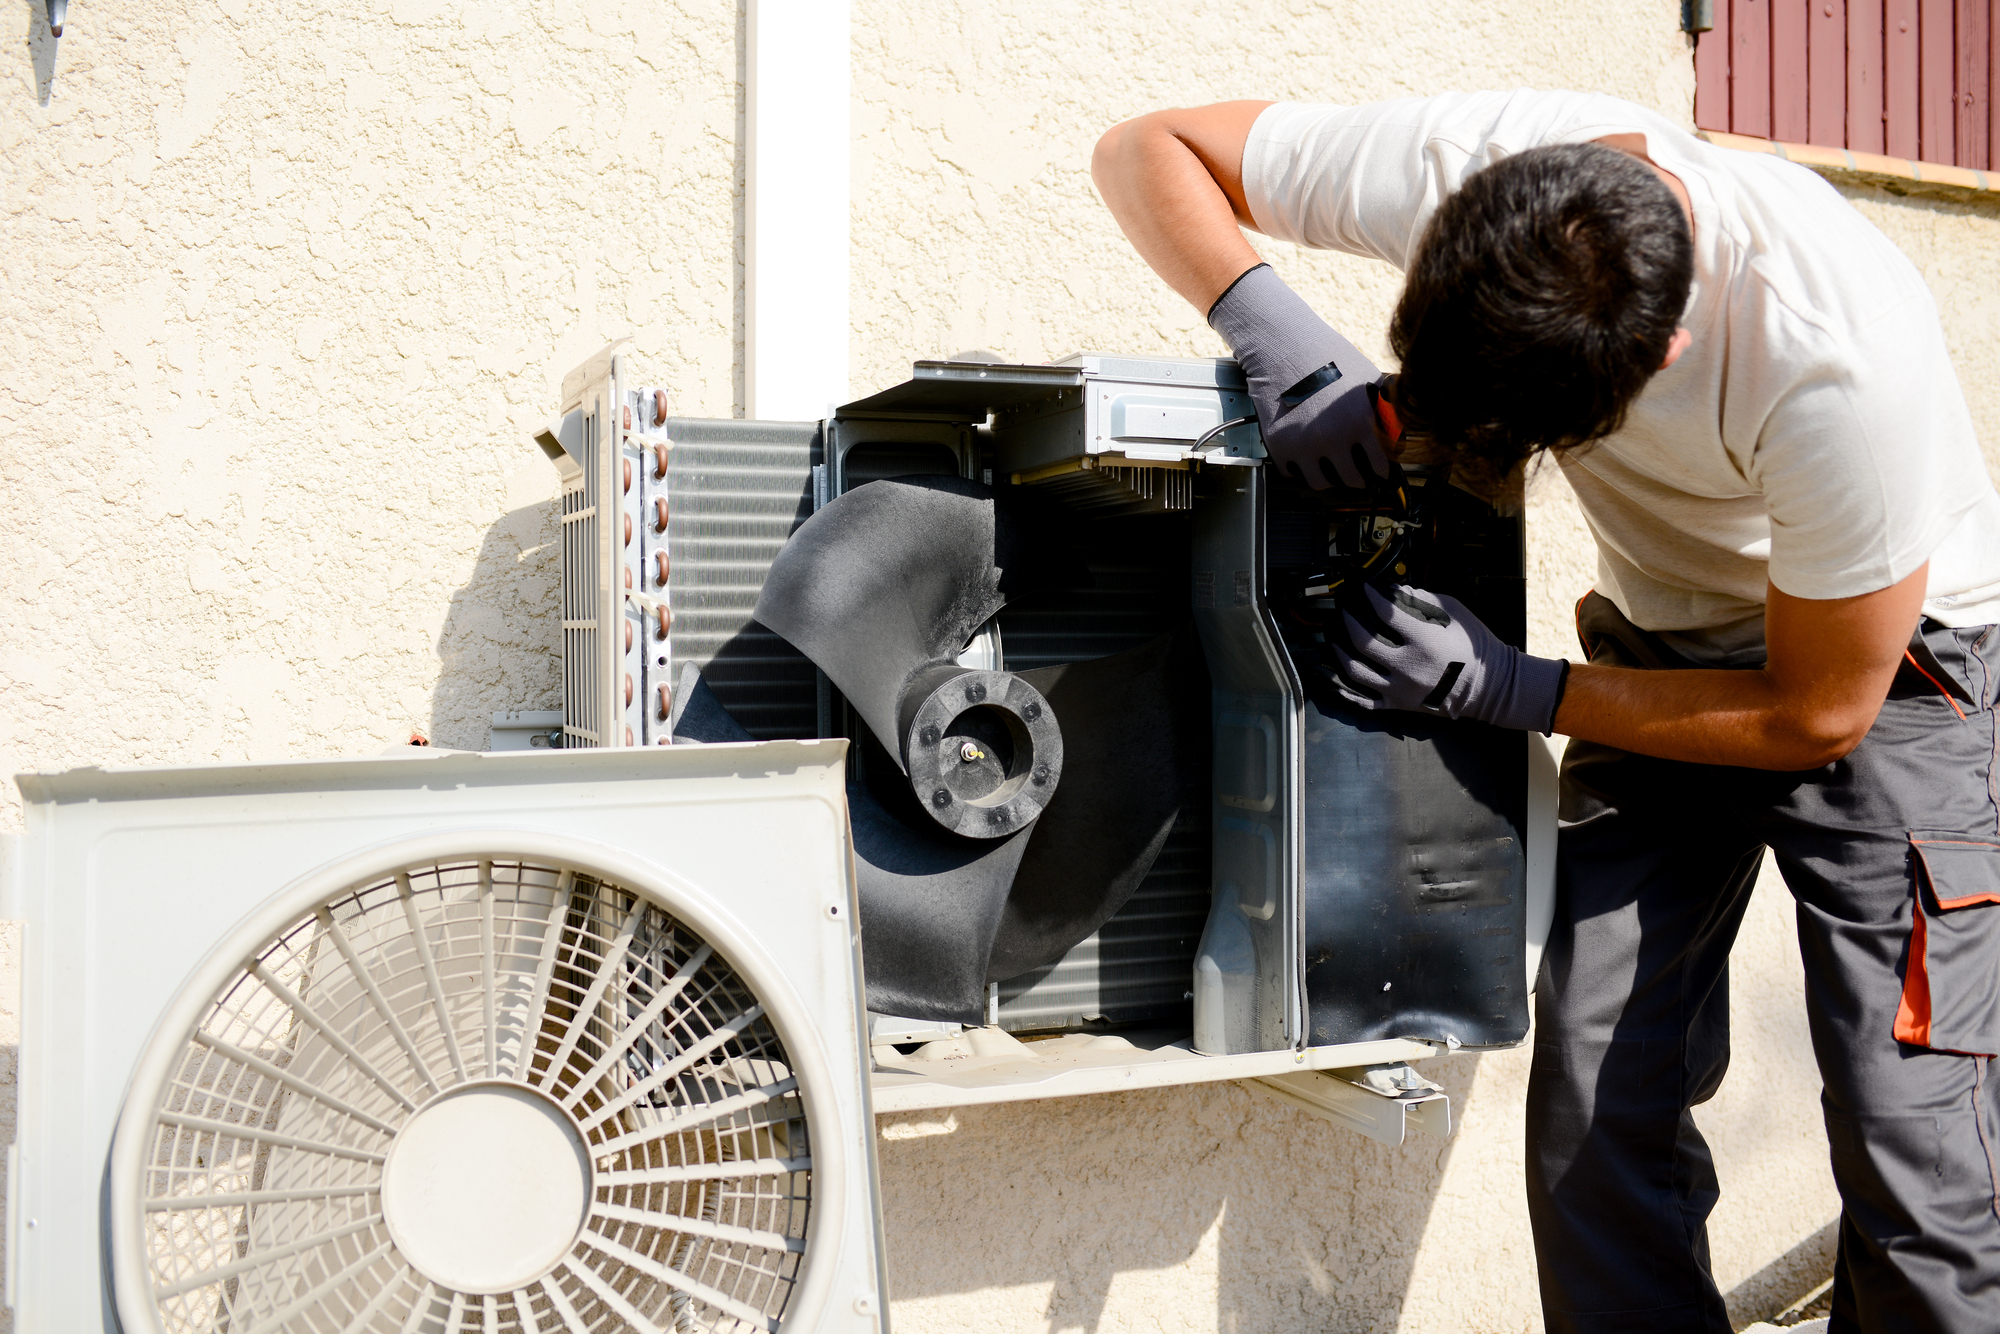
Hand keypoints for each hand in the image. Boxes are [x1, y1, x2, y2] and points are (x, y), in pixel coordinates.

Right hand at [1207, 263, 1388, 488]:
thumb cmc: (1328, 357)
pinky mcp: (1280, 445)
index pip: (1382, 467)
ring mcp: (1305, 444)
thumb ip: (1385, 410)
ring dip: (1329, 475)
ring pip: (1323, 484)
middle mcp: (1334, 437)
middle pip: (1354, 480)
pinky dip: (1300, 466)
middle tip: (1354, 466)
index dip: (1382, 469)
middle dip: (1357, 474)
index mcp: (1363, 421)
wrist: (1283, 346)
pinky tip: (1305, 450)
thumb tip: (1399, 435)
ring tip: (1330, 461)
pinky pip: (1293, 473)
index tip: (1379, 469)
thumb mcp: (1369, 379)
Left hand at [1325, 584, 1567, 734]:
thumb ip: (1423, 600)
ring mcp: (1401, 690)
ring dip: (1339, 651)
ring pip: (1355, 671)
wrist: (1489, 686)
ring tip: (1333, 638)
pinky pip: (1363, 701)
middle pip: (1363, 641)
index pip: (1385, 612)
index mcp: (1424, 640)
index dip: (1370, 596)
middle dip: (1347, 620)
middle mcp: (1408, 667)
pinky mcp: (1399, 706)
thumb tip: (1393, 590)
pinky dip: (1344, 689)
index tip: (1363, 587)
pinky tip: (1332, 676)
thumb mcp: (1455, 613)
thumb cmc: (1474, 645)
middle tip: (1343, 609)